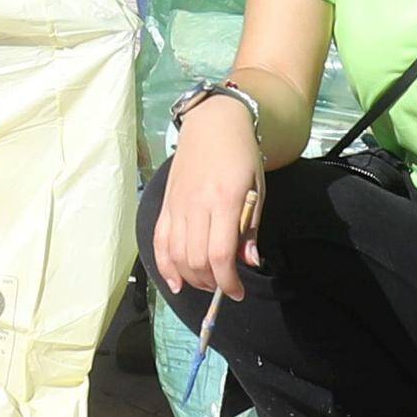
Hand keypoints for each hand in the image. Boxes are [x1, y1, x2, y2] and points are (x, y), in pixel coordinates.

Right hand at [149, 99, 262, 303]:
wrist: (213, 124)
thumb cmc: (241, 156)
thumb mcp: (257, 190)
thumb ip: (251, 228)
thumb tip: (248, 262)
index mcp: (224, 201)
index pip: (219, 254)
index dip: (228, 281)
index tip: (238, 293)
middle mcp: (196, 206)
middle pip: (196, 260)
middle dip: (211, 283)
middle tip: (224, 285)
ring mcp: (177, 206)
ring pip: (176, 255)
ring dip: (191, 278)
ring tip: (206, 282)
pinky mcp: (166, 205)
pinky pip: (160, 242)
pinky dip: (165, 266)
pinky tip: (175, 282)